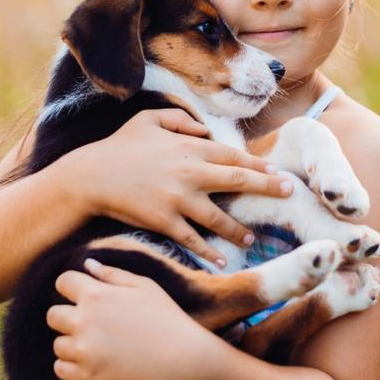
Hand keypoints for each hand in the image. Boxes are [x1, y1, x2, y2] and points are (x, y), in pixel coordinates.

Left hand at [46, 258, 211, 379]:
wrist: (180, 360)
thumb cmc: (166, 318)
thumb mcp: (144, 287)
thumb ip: (112, 274)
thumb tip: (87, 264)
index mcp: (95, 295)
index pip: (63, 283)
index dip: (73, 287)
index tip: (84, 295)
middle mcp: (84, 322)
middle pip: (53, 315)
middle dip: (69, 316)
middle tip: (93, 324)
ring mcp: (83, 352)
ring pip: (58, 344)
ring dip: (73, 343)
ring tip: (99, 345)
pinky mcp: (86, 377)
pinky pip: (61, 369)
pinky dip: (71, 366)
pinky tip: (92, 361)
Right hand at [56, 108, 292, 265]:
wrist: (90, 176)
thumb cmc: (119, 146)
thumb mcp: (148, 119)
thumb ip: (180, 119)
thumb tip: (204, 128)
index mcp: (189, 146)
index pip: (234, 156)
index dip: (259, 165)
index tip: (278, 172)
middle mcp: (190, 172)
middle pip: (239, 181)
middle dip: (268, 187)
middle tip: (289, 194)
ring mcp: (178, 199)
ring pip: (220, 217)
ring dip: (239, 229)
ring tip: (251, 238)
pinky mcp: (165, 221)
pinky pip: (193, 239)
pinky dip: (209, 251)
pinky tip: (221, 260)